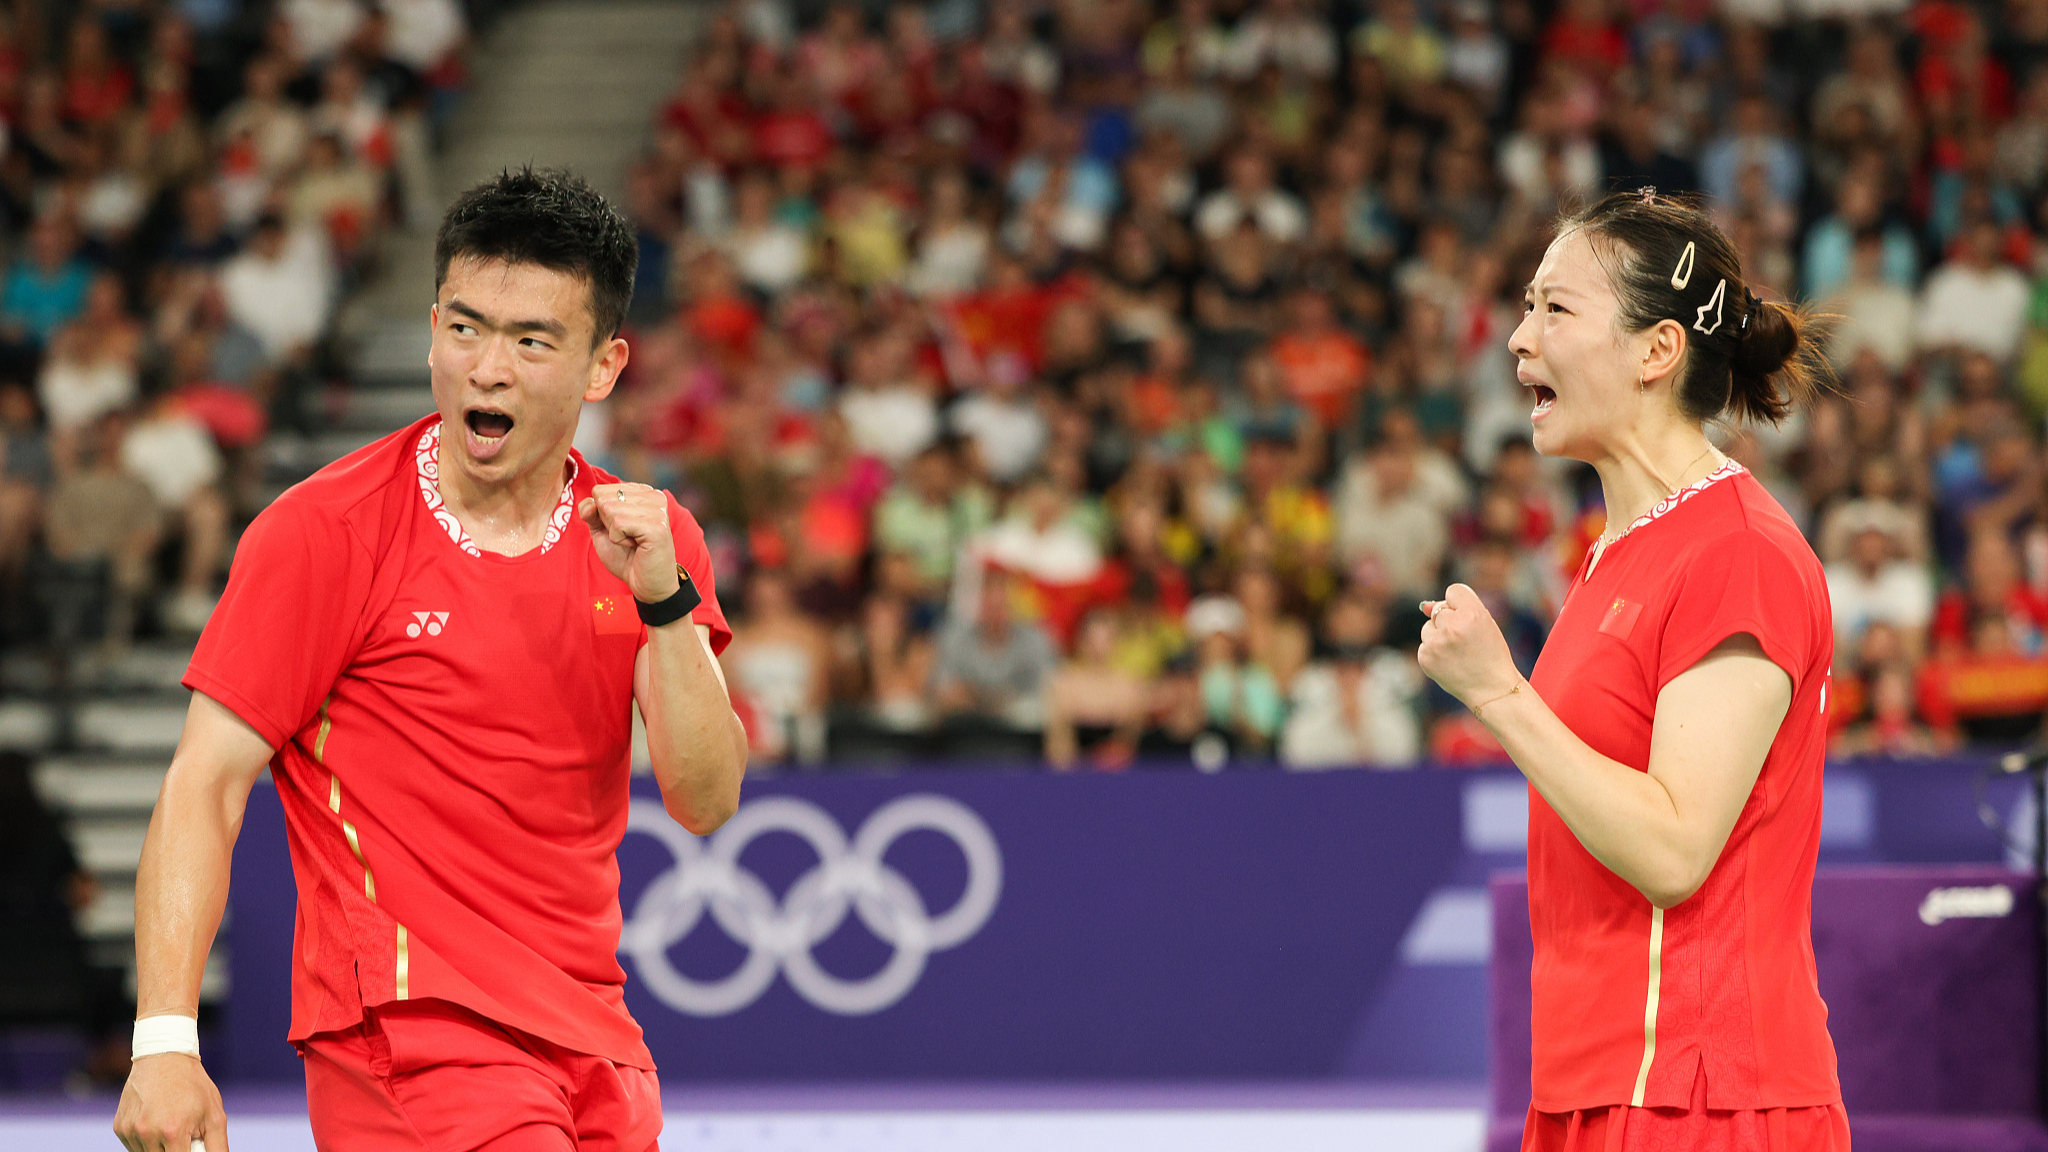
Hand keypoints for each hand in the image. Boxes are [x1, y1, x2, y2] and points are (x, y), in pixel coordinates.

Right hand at [115, 1053, 226, 1151]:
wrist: (164, 1057)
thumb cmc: (194, 1086)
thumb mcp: (214, 1114)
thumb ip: (218, 1146)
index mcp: (173, 1131)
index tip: (192, 1143)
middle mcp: (147, 1133)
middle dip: (175, 1150)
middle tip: (183, 1133)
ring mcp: (130, 1130)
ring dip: (160, 1149)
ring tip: (171, 1126)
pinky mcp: (119, 1127)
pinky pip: (134, 1146)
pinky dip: (146, 1142)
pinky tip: (156, 1122)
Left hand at [577, 483, 679, 604]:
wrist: (646, 583)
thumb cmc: (627, 556)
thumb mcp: (602, 531)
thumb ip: (591, 512)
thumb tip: (589, 504)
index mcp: (642, 492)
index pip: (600, 491)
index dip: (601, 515)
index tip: (621, 529)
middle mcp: (653, 496)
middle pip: (603, 498)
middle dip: (607, 523)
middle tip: (627, 537)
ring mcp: (657, 510)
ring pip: (609, 509)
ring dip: (614, 532)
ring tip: (632, 541)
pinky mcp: (656, 526)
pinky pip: (618, 524)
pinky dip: (619, 540)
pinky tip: (635, 546)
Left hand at [1417, 583, 1520, 708]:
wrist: (1492, 689)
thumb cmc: (1491, 654)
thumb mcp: (1485, 624)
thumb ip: (1459, 607)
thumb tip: (1423, 606)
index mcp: (1472, 614)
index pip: (1454, 591)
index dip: (1460, 605)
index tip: (1469, 619)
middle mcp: (1452, 626)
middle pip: (1439, 610)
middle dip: (1449, 622)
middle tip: (1466, 641)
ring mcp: (1436, 643)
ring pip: (1428, 628)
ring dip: (1438, 636)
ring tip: (1458, 653)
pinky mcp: (1425, 657)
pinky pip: (1424, 645)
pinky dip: (1434, 652)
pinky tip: (1449, 663)